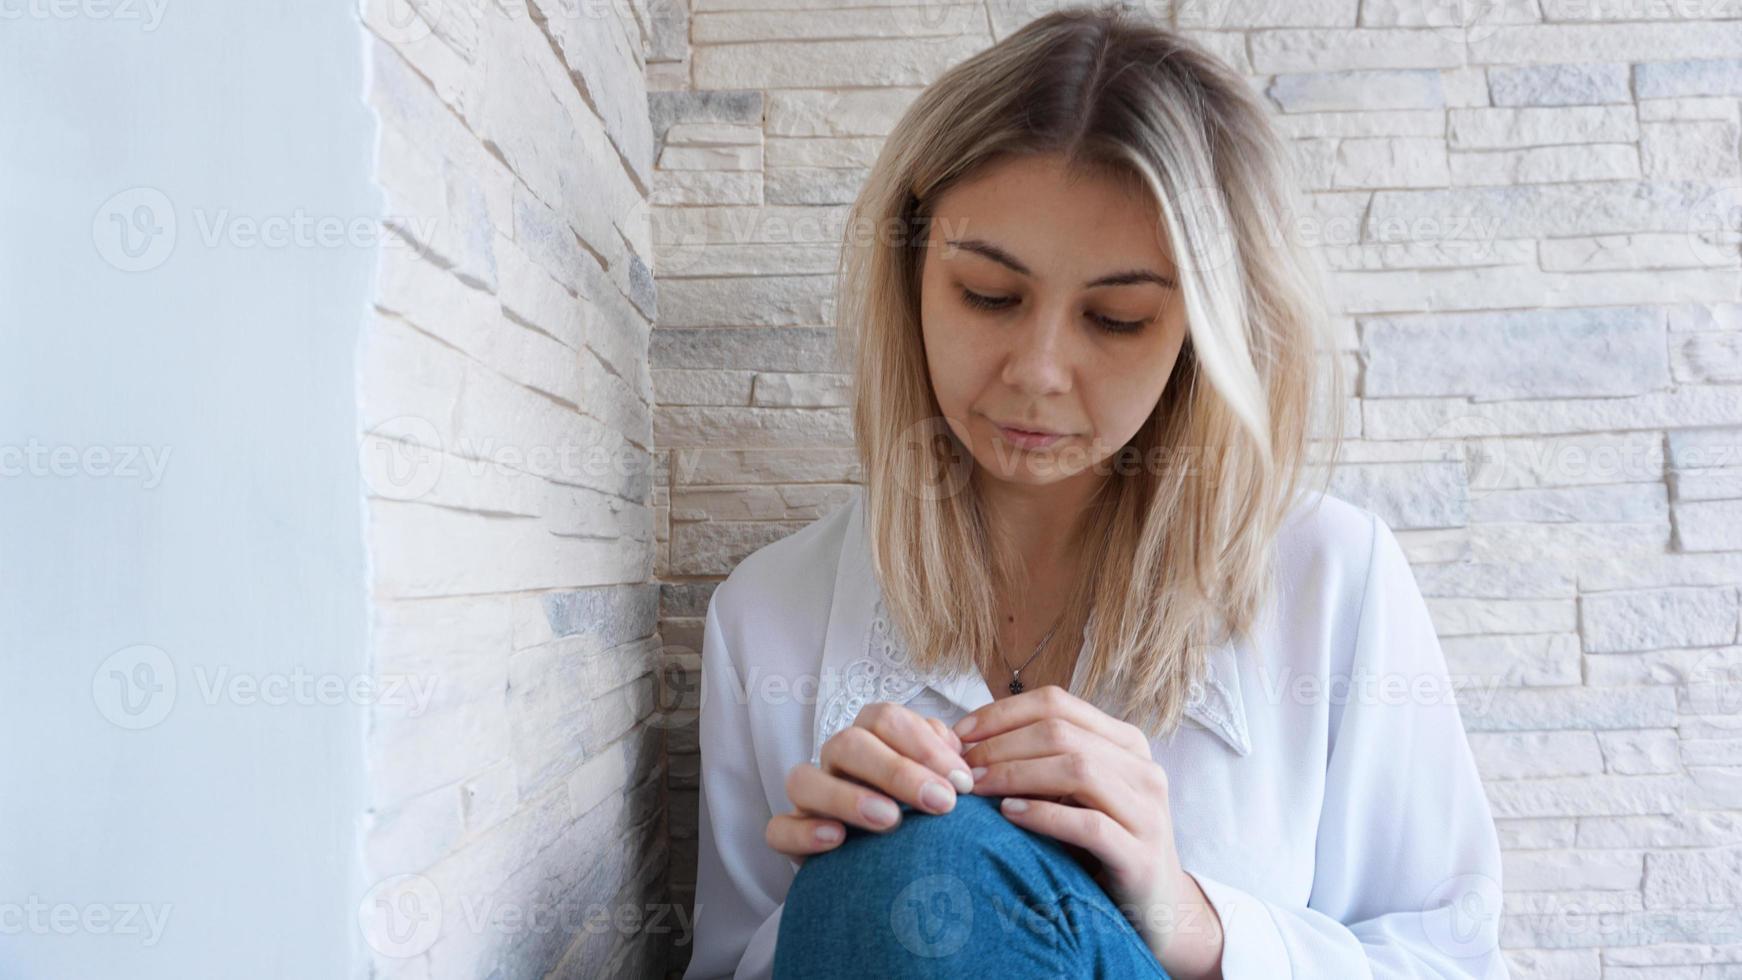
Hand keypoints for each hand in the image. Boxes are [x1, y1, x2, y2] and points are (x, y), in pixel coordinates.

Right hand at [765, 701, 976, 860]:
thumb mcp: (941, 781)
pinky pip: (778, 828)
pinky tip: (837, 840)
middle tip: (941, 802)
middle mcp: (837, 759)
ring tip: (890, 820)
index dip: (925, 745)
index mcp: (872, 736)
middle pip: (851, 743)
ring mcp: (810, 795)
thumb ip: (948, 762)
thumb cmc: (924, 811)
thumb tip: (958, 758)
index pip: (887, 719)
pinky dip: (804, 832)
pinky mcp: (792, 834)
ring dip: (848, 796)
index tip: (962, 782)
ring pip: (804, 778)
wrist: (896, 860)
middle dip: (899, 771)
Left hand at [952, 685, 1223, 976]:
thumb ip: (1040, 763)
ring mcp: (1147, 811)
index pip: (1057, 703)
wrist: (1156, 909)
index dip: (1003, 713)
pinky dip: (1043, 815)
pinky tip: (1009, 814)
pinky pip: (1090, 825)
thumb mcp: (1074, 795)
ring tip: (977, 787)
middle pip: (1060, 732)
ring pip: (1077, 770)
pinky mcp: (1142, 856)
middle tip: (961, 767)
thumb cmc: (1100, 847)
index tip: (960, 732)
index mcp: (1125, 742)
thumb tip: (965, 740)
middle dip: (1001, 745)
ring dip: (1016, 773)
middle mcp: (1142, 768)